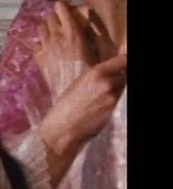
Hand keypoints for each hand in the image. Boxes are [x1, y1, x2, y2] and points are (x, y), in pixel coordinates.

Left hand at [34, 2, 104, 97]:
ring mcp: (44, 45)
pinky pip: (35, 44)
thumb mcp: (92, 48)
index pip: (60, 8)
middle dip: (55, 18)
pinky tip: (46, 49)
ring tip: (52, 34)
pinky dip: (40, 44)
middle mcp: (56, 35)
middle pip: (49, 17)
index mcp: (71, 31)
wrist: (72, 86)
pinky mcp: (37, 56)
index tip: (65, 10)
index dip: (62, 8)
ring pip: (40, 27)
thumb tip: (82, 23)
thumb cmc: (88, 68)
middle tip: (60, 24)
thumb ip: (84, 33)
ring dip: (46, 29)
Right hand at [39, 51, 126, 167]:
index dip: (125, 62)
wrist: (63, 127)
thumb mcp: (78, 84)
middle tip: (108, 86)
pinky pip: (119, 102)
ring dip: (115, 92)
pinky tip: (101, 108)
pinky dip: (113, 104)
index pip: (122, 61)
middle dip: (120, 79)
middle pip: (125, 76)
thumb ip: (95, 78)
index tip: (123, 65)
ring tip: (101, 99)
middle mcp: (107, 83)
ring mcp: (113, 97)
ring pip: (122, 90)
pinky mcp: (115, 110)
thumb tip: (110, 74)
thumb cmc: (65, 105)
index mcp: (95, 73)